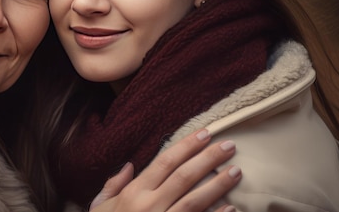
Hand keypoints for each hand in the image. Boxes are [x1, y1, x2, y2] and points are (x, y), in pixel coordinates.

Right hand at [89, 129, 239, 211]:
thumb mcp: (102, 207)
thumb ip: (113, 185)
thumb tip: (130, 165)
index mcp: (134, 193)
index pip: (164, 162)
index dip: (186, 146)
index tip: (204, 133)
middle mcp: (150, 206)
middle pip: (184, 177)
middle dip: (208, 159)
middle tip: (229, 145)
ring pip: (195, 200)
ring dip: (217, 185)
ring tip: (236, 171)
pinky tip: (232, 207)